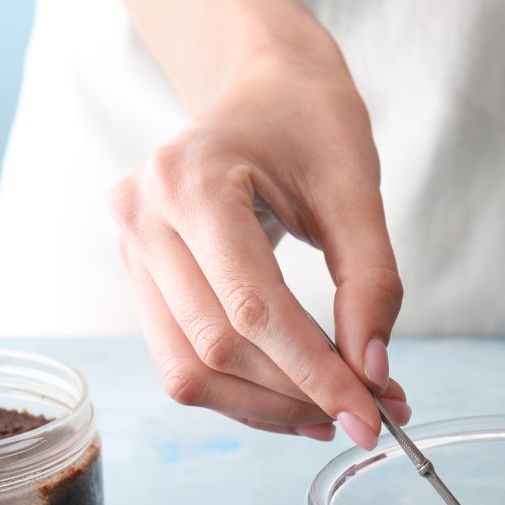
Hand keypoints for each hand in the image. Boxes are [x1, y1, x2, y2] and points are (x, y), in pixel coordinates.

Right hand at [111, 43, 407, 446]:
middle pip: (217, 349)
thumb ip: (372, 284)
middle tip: (373, 412)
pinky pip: (184, 359)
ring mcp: (131, 249)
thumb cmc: (311, 124)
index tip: (371, 418)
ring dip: (269, 406)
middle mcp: (142, 217)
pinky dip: (245, 390)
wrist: (263, 87)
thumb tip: (373, 376)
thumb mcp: (357, 190)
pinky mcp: (140, 276)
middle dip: (300, 395)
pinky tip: (298, 395)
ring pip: (189, 371)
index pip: (252, 309)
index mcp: (191, 181)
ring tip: (336, 411)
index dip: (314, 374)